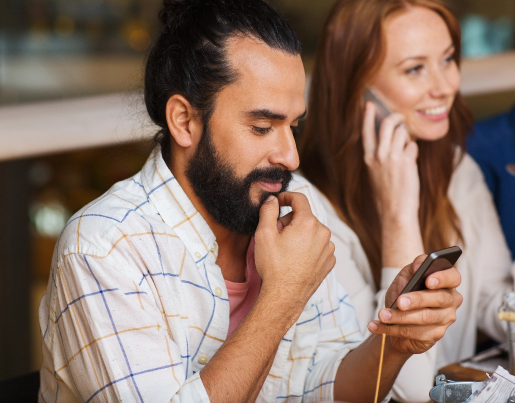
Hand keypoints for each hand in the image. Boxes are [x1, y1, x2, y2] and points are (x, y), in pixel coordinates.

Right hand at [254, 192, 334, 311]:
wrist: (284, 296)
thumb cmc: (273, 266)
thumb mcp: (264, 234)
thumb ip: (269, 211)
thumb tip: (273, 200)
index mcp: (308, 223)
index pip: (300, 199)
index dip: (287, 197)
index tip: (278, 202)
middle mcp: (324, 233)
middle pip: (305, 217)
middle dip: (290, 221)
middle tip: (277, 235)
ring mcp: (328, 248)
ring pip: (312, 232)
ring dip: (300, 235)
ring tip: (286, 251)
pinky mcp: (329, 261)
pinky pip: (318, 246)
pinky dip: (308, 247)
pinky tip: (296, 259)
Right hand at [362, 102, 419, 221]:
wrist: (395, 212)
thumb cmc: (386, 196)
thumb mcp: (375, 174)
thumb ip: (379, 156)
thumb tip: (393, 139)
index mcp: (368, 158)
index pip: (366, 131)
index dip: (368, 116)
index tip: (369, 106)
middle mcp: (378, 154)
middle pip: (387, 124)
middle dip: (396, 117)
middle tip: (401, 118)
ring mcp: (392, 157)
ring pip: (402, 133)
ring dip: (407, 138)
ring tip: (407, 150)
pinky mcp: (406, 161)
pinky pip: (413, 146)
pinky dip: (414, 152)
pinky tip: (411, 163)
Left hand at [367, 254, 462, 354]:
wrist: (396, 318)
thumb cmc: (405, 292)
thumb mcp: (406, 276)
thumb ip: (414, 267)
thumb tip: (418, 266)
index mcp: (446, 283)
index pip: (453, 277)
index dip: (442, 278)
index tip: (428, 280)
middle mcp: (450, 301)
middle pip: (438, 299)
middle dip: (416, 300)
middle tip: (399, 302)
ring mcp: (445, 320)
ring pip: (424, 318)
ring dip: (400, 317)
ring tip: (383, 315)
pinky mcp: (435, 335)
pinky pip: (414, 333)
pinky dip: (391, 329)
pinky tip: (376, 326)